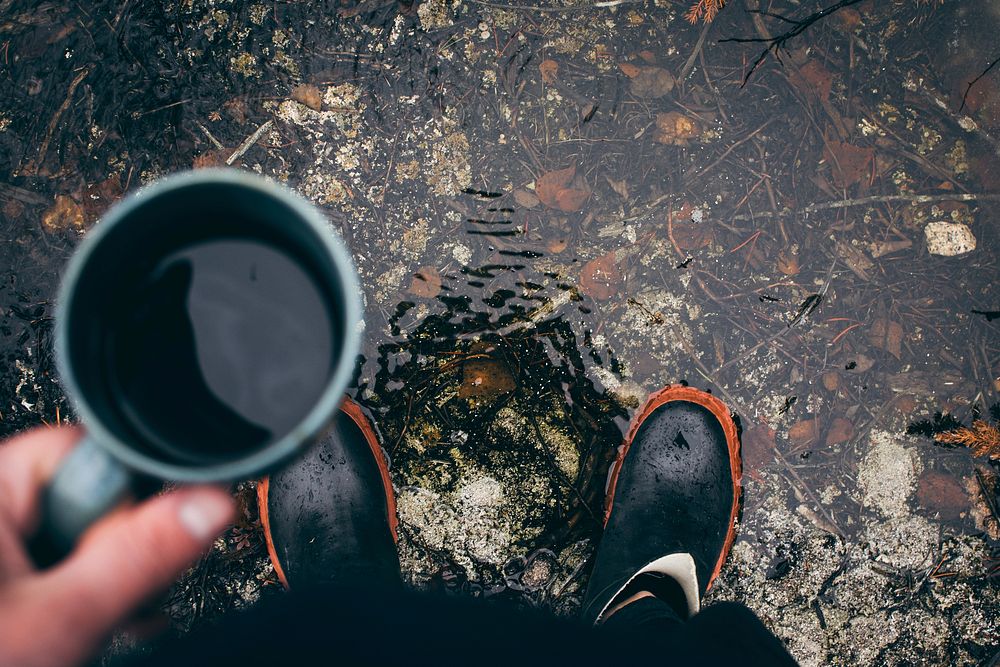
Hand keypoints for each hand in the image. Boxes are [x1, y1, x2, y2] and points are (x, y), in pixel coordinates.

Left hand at [0, 426, 234, 666]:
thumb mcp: (61, 621)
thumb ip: (140, 556)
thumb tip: (210, 504)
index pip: (83, 452)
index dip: (123, 500)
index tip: (131, 552)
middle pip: (84, 498)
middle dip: (113, 553)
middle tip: (109, 605)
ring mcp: (0, 550)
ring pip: (73, 539)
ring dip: (99, 583)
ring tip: (97, 627)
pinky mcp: (7, 583)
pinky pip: (52, 566)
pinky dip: (75, 598)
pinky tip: (85, 631)